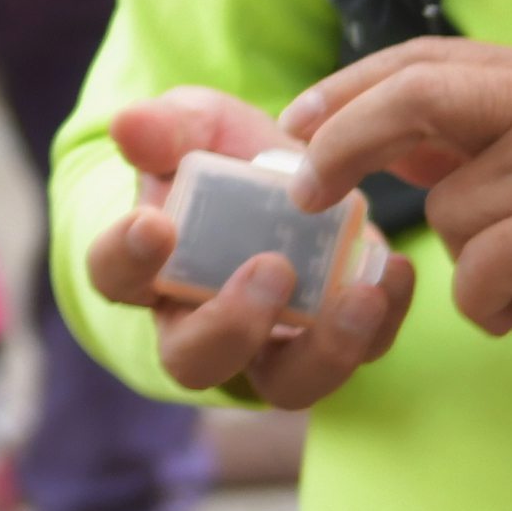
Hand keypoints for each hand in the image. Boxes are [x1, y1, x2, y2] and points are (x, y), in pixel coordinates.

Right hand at [78, 90, 421, 411]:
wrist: (288, 177)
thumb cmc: (224, 156)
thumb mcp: (195, 126)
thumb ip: (166, 127)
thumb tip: (128, 125)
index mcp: (149, 269)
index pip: (116, 276)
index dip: (129, 257)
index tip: (156, 224)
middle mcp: (199, 324)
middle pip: (194, 359)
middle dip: (232, 324)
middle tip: (271, 268)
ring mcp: (270, 345)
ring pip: (284, 385)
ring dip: (324, 351)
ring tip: (359, 295)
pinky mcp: (333, 342)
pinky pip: (358, 355)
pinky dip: (382, 323)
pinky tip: (394, 272)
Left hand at [284, 44, 511, 428]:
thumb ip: (486, 142)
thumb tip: (383, 138)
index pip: (424, 60)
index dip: (349, 89)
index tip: (298, 123)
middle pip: (413, 101)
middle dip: (343, 146)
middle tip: (309, 191)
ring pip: (451, 215)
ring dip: (474, 265)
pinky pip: (483, 272)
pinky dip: (497, 305)